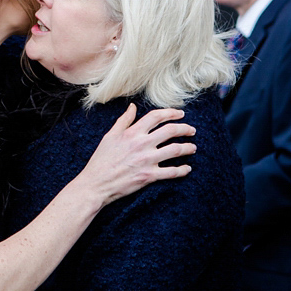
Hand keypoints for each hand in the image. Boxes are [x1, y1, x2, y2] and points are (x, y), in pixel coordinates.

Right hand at [76, 104, 196, 208]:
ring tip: (193, 148)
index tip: (180, 114)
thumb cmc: (101, 160)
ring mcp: (147, 160)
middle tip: (192, 130)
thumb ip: (123, 120)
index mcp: (132, 133)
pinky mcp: (149, 176)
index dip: (171, 113)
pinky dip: (182, 170)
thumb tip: (133, 107)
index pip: (156, 117)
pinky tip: (187, 169)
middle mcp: (142, 144)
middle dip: (185, 129)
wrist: (97, 184)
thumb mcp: (109, 136)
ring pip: (175, 150)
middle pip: (170, 131)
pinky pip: (172, 172)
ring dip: (188, 148)